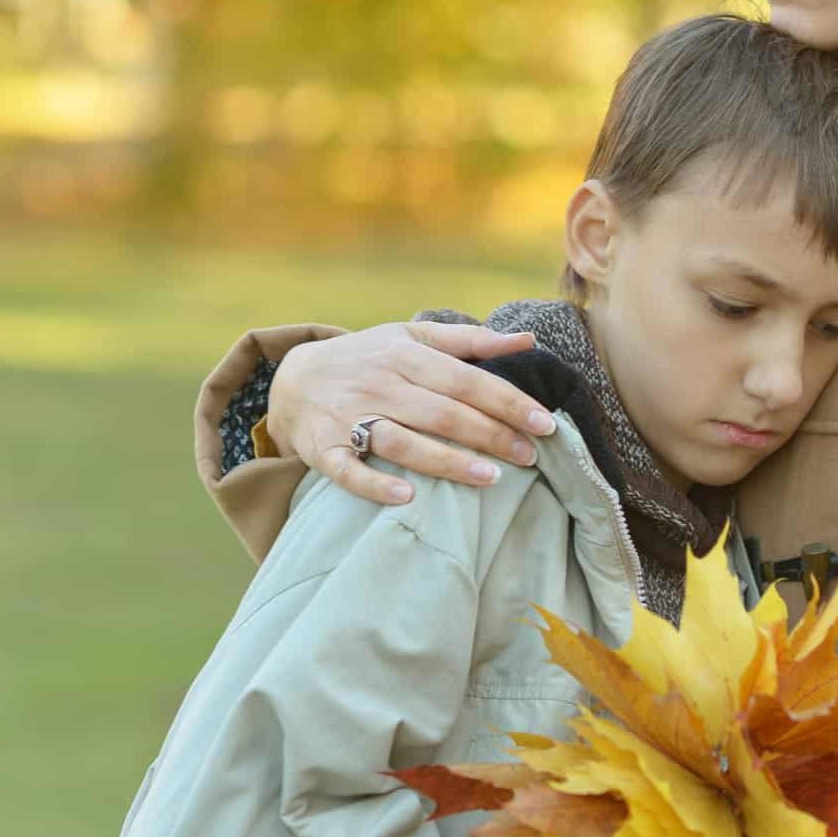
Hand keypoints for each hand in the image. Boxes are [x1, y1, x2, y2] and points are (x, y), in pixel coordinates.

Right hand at [267, 321, 557, 504]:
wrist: (293, 379)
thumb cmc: (368, 359)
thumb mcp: (411, 338)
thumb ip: (469, 340)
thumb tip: (526, 340)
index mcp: (404, 356)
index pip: (465, 379)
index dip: (506, 401)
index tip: (544, 422)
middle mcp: (379, 384)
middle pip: (442, 413)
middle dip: (490, 435)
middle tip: (530, 456)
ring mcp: (349, 417)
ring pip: (403, 442)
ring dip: (447, 462)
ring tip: (491, 478)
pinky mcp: (324, 449)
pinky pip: (350, 471)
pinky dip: (376, 484)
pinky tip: (407, 497)